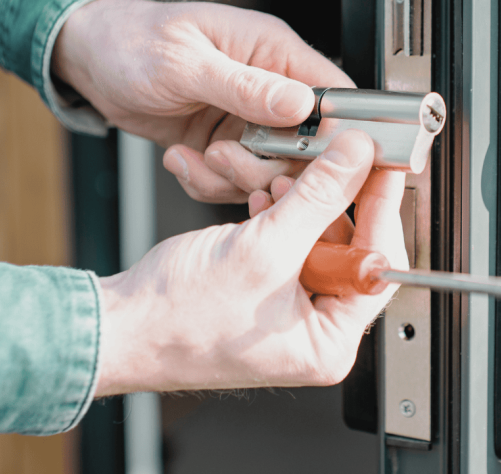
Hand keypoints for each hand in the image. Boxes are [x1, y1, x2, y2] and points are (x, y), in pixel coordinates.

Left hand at [52, 0, 352, 201]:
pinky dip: (207, 183)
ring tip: (196, 158)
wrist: (90, 59)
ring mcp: (247, 119)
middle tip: (225, 158)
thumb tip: (301, 103)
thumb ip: (245, 86)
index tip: (308, 161)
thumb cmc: (131, 41)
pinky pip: (235, 180)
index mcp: (273, 50)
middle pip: (306, 146)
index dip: (335, 134)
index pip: (334, 95)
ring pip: (270, 171)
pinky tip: (180, 159)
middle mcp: (269, 86)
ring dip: (231, 178)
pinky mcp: (225, 144)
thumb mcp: (185, 63)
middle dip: (267, 166)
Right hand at [94, 131, 407, 394]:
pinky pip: (288, 242)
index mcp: (329, 343)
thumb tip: (356, 160)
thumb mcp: (263, 248)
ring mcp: (289, 310)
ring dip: (299, 201)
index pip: (378, 265)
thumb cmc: (176, 320)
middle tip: (334, 158)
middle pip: (350, 247)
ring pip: (316, 237)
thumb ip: (318, 198)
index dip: (381, 208)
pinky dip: (277, 214)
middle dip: (330, 200)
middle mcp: (315, 331)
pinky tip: (262, 198)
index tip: (383, 166)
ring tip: (280, 179)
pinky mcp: (264, 289)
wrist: (117, 327)